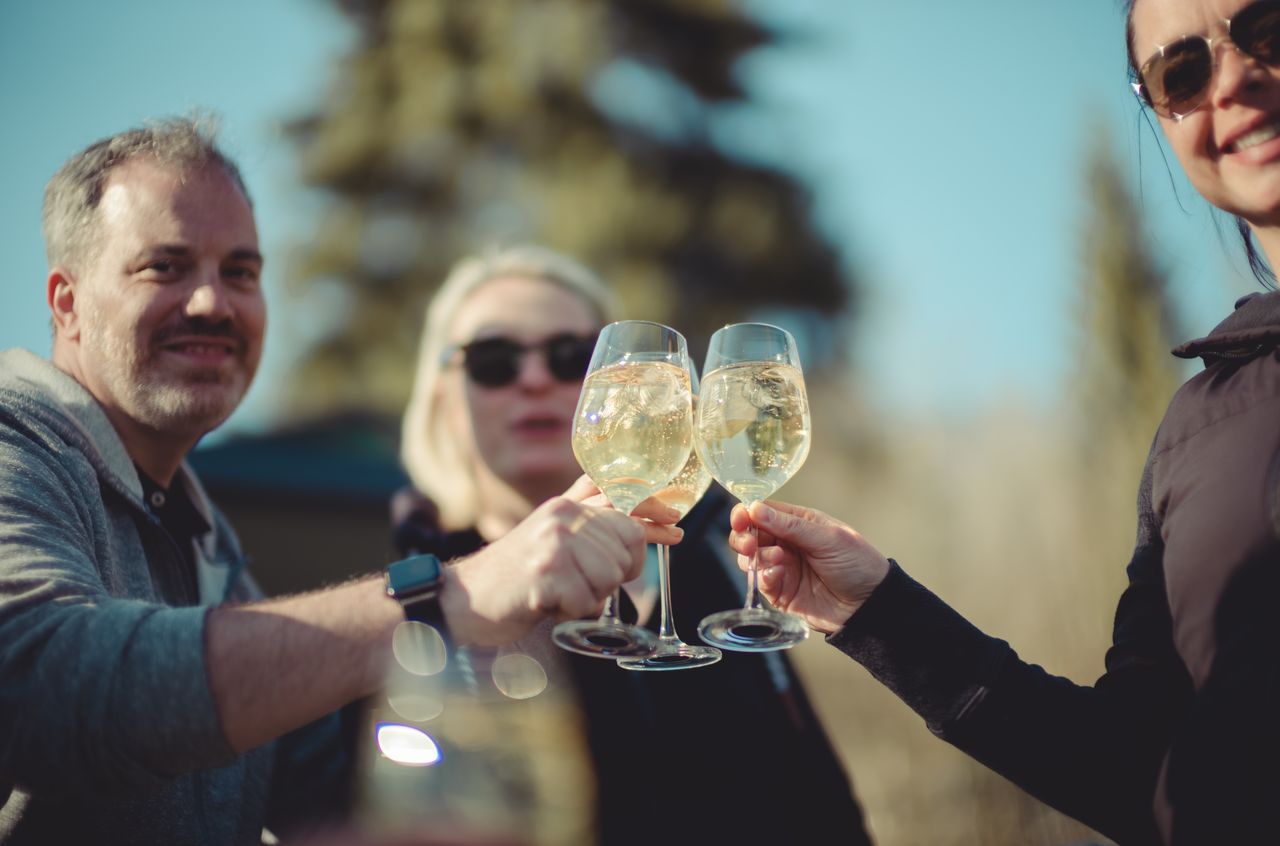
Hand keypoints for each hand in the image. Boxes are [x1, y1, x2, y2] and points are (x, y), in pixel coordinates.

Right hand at [445, 482, 673, 646]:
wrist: (461, 600)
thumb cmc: (512, 577)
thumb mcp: (549, 538)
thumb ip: (586, 525)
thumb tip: (641, 524)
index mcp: (564, 506)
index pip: (622, 496)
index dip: (651, 510)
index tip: (675, 524)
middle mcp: (562, 515)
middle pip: (628, 544)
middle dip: (617, 573)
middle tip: (585, 585)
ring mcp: (553, 541)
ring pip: (612, 575)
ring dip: (591, 596)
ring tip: (559, 593)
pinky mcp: (546, 572)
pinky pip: (588, 601)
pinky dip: (573, 612)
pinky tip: (549, 605)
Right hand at [729, 500, 890, 633]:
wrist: (870, 604)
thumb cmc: (857, 563)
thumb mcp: (828, 538)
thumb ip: (790, 525)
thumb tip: (755, 508)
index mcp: (798, 523)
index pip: (763, 512)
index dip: (747, 513)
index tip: (741, 518)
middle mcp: (786, 543)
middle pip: (750, 535)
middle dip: (744, 536)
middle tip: (750, 543)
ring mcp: (782, 568)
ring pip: (749, 558)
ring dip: (755, 557)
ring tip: (777, 558)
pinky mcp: (781, 593)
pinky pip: (760, 582)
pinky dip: (764, 576)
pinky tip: (778, 574)